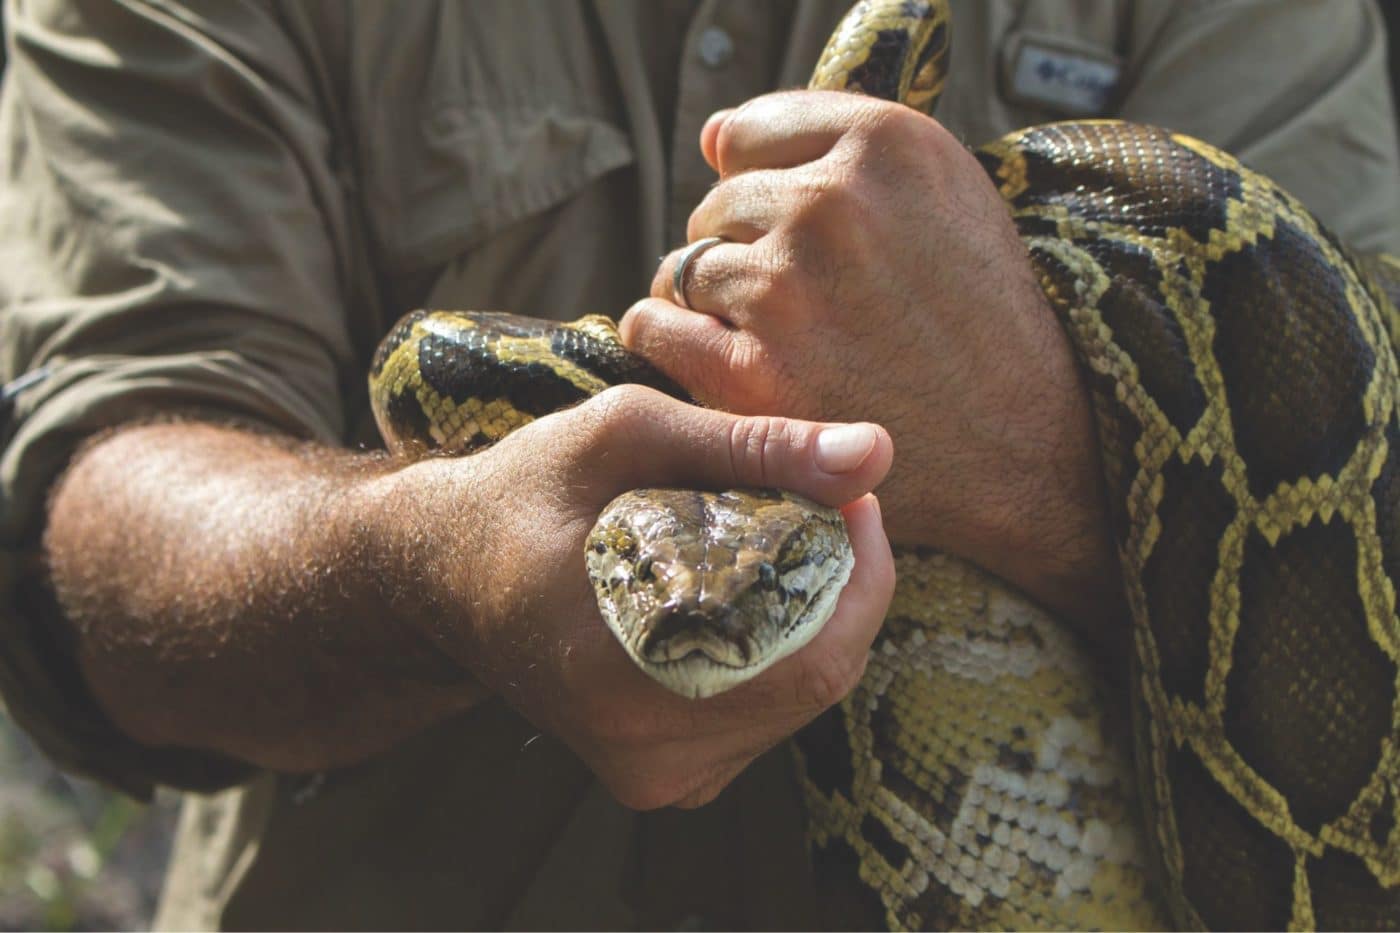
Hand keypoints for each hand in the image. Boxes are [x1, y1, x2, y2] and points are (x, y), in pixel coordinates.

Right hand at [376, 385, 894, 808]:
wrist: (438, 572)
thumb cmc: (521, 492)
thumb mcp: (623, 436)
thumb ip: (749, 444)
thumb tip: (875, 454)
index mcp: (623, 680)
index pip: (812, 658)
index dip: (860, 572)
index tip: (852, 496)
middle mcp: (645, 754)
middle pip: (818, 681)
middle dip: (843, 586)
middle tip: (826, 507)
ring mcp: (655, 776)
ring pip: (800, 701)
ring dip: (814, 616)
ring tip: (778, 543)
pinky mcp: (661, 777)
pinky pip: (764, 716)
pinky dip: (778, 651)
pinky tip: (743, 599)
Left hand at [620, 91, 1119, 630]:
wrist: (1021, 454)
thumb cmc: (984, 325)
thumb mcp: (947, 199)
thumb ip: (841, 151)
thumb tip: (714, 137)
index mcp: (885, 144)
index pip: (750, 133)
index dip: (759, 185)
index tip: (786, 230)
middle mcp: (831, 204)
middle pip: (719, 205)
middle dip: (740, 250)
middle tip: (792, 306)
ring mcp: (786, 289)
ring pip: (685, 267)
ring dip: (705, 301)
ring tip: (764, 340)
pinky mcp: (748, 375)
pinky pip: (655, 328)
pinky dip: (665, 341)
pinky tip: (704, 359)